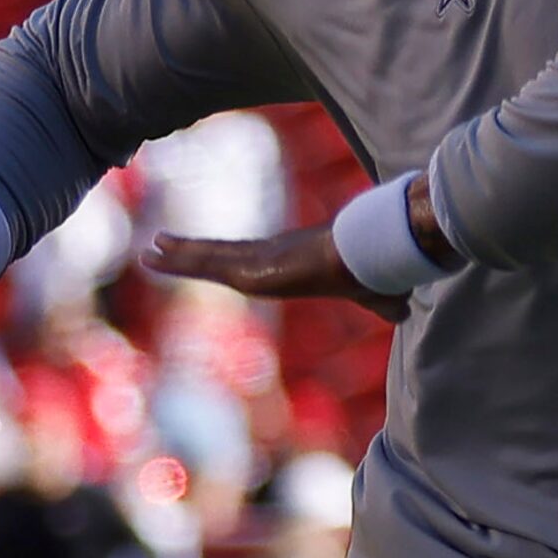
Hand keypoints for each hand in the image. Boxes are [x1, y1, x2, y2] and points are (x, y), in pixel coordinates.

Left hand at [142, 225, 409, 320]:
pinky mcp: (251, 268)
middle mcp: (272, 255)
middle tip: (164, 246)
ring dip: (179, 255)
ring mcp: (259, 259)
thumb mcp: (378, 295)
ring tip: (150, 250)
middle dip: (195, 252)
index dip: (233, 256)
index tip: (218, 256)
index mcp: (295, 261)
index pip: (255, 258)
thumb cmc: (376, 270)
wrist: (371, 254)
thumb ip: (384, 304)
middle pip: (224, 253)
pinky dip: (179, 259)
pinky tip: (155, 255)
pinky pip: (206, 263)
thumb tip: (406, 312)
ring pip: (209, 256)